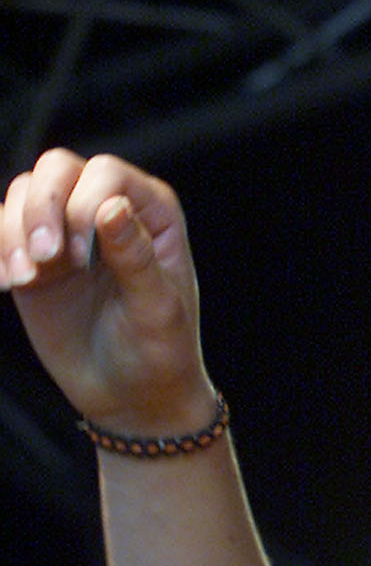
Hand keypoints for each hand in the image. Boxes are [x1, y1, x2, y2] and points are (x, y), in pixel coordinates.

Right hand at [2, 148, 216, 433]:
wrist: (131, 395)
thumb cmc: (160, 352)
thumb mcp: (157, 310)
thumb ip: (136, 257)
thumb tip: (112, 205)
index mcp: (152, 213)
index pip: (106, 174)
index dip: (83, 204)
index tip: (80, 258)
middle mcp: (108, 209)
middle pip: (56, 170)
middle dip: (40, 208)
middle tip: (43, 260)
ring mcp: (68, 230)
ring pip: (23, 194)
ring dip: (12, 232)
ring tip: (23, 279)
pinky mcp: (35, 257)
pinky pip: (0, 228)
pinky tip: (7, 283)